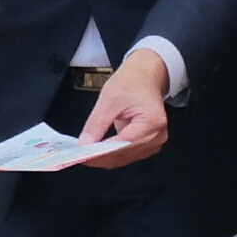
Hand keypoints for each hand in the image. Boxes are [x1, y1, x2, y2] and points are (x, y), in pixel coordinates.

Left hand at [76, 50, 169, 169]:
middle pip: (125, 155)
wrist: (144, 77)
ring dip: (105, 159)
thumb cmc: (129, 83)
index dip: (102, 153)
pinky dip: (112, 155)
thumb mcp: (108, 100)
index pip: (124, 145)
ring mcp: (156, 142)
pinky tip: (97, 153)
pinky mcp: (149, 145)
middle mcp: (158, 136)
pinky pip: (128, 155)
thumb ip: (96, 125)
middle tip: (79, 158)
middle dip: (101, 158)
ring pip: (125, 159)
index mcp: (152, 122)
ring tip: (85, 155)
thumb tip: (83, 146)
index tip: (81, 157)